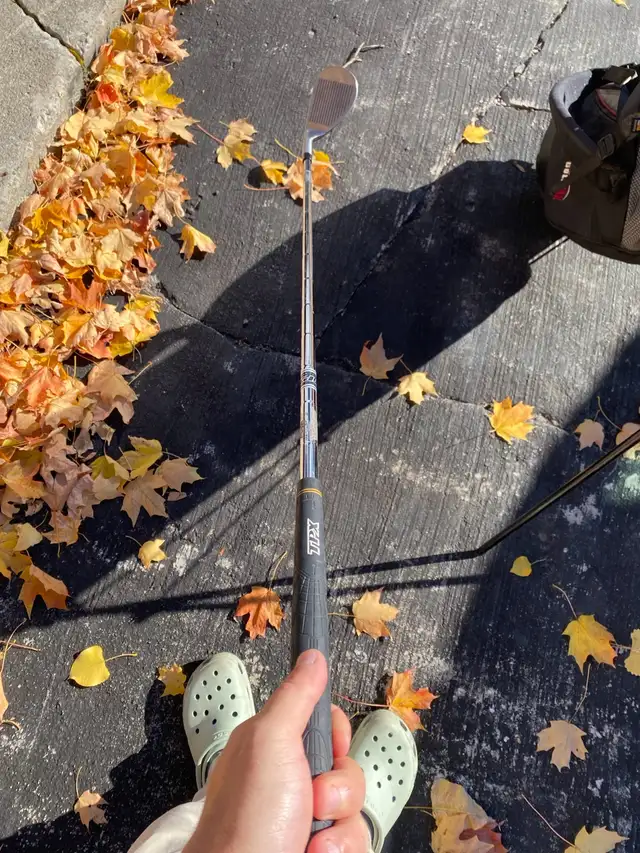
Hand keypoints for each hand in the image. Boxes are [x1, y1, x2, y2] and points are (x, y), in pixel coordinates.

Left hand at [184, 650, 368, 852]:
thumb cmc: (244, 821)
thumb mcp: (270, 742)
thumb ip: (296, 697)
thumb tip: (311, 655)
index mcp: (275, 749)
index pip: (326, 725)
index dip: (335, 735)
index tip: (329, 747)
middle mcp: (292, 784)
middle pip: (348, 767)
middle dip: (339, 787)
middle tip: (311, 797)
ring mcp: (306, 822)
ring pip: (355, 811)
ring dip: (337, 828)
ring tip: (308, 841)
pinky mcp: (321, 851)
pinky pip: (355, 844)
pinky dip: (337, 852)